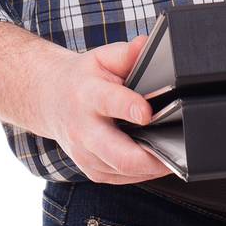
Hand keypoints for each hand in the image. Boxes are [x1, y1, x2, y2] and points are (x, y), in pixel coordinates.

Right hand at [35, 34, 171, 184]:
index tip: (147, 113)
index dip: (129, 108)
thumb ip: (127, 53)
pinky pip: (121, 179)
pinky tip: (155, 162)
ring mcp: (85, 153)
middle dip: (148, 157)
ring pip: (121, 171)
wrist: (51, 100)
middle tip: (174, 152)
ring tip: (173, 156)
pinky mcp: (91, 170)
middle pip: (116, 153)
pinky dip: (142, 173)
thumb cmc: (83, 79)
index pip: (109, 102)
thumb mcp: (102, 57)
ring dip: (151, 167)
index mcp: (88, 95)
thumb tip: (147, 46)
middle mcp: (84, 128)